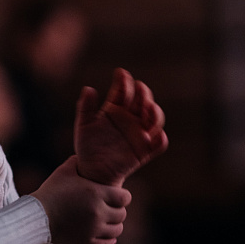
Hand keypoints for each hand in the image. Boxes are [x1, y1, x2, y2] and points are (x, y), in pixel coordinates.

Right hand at [31, 156, 131, 243]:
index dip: (123, 195)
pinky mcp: (86, 242)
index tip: (117, 194)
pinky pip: (108, 243)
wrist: (37, 215)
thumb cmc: (51, 190)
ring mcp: (94, 229)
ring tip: (106, 219)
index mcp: (96, 193)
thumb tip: (83, 157)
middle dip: (117, 209)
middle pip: (122, 214)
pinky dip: (109, 238)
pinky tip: (104, 232)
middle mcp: (99, 212)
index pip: (125, 198)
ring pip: (118, 230)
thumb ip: (77, 162)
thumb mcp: (64, 171)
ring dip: (114, 224)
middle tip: (109, 206)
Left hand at [74, 68, 167, 186]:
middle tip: (139, 87)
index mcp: (115, 109)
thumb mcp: (83, 125)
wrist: (92, 170)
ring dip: (154, 112)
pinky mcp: (144, 151)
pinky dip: (160, 139)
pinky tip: (157, 135)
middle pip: (141, 101)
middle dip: (142, 93)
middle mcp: (130, 119)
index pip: (122, 92)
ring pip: (153, 119)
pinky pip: (157, 145)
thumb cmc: (87, 145)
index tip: (121, 73)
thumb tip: (88, 88)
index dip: (123, 81)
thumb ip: (85, 107)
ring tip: (148, 107)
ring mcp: (139, 134)